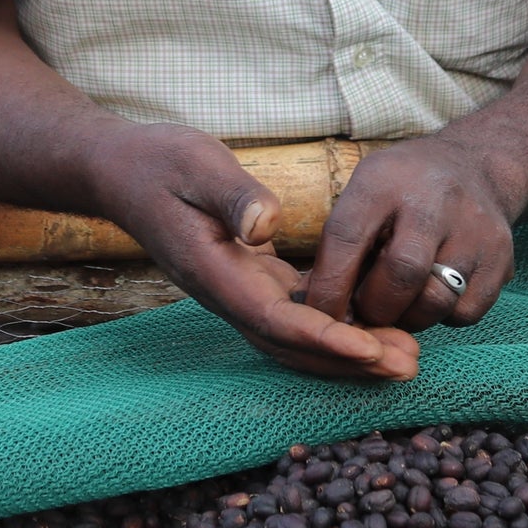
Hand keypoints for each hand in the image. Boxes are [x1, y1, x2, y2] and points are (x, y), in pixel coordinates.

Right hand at [94, 129, 417, 380]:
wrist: (119, 170)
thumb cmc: (157, 161)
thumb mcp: (195, 163)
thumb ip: (233, 196)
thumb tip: (267, 225)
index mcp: (212, 272)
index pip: (276, 320)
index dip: (326, 338)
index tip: (372, 348)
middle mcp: (225, 293)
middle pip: (292, 346)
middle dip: (349, 362)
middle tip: (409, 366)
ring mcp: (236, 289)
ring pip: (295, 338)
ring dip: (347, 352)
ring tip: (405, 355)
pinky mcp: (247, 277)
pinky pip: (294, 314)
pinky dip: (333, 325)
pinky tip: (372, 323)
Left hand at [302, 137, 517, 334]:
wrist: (475, 164)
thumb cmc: (403, 188)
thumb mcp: (365, 189)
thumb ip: (341, 242)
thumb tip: (318, 308)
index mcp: (384, 180)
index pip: (347, 238)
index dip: (329, 285)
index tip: (318, 313)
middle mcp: (434, 200)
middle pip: (400, 274)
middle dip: (375, 307)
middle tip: (364, 312)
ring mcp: (474, 229)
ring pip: (436, 301)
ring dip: (408, 317)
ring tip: (398, 304)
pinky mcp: (501, 257)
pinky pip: (465, 313)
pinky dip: (443, 316)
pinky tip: (433, 293)